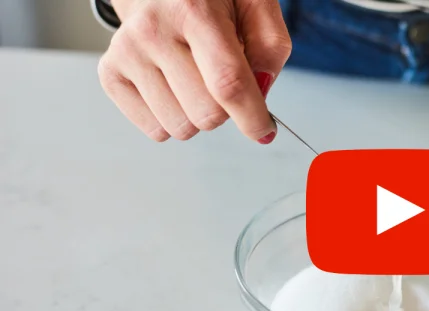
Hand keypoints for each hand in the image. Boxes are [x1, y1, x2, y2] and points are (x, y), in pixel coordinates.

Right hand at [98, 0, 290, 142]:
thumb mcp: (255, 5)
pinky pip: (155, 130)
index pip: (228, 82)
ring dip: (198, 115)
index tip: (265, 131)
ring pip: (180, 127)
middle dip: (226, 110)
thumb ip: (269, 47)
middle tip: (222, 80)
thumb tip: (260, 93)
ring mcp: (126, 52)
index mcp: (193, 9)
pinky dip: (173, 118)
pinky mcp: (110, 73)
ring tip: (196, 79)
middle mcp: (152, 30)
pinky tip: (174, 86)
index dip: (252, 116)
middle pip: (206, 114)